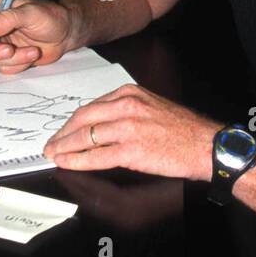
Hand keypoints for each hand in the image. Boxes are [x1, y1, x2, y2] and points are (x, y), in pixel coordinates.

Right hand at [0, 0, 78, 72]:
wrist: (66, 34)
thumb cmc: (51, 16)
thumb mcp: (32, 12)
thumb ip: (9, 18)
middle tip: (9, 50)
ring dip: (11, 59)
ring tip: (31, 50)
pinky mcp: (7, 58)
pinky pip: (3, 68)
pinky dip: (18, 64)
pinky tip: (31, 54)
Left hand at [42, 84, 217, 181]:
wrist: (204, 144)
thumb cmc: (183, 128)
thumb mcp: (152, 105)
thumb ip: (127, 109)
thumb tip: (101, 123)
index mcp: (130, 94)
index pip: (91, 106)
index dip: (73, 121)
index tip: (63, 130)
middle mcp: (126, 107)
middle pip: (83, 119)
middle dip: (62, 133)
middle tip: (51, 143)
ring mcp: (128, 128)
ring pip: (85, 137)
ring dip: (64, 148)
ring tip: (53, 154)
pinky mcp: (131, 151)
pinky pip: (96, 156)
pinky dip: (77, 161)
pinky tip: (67, 163)